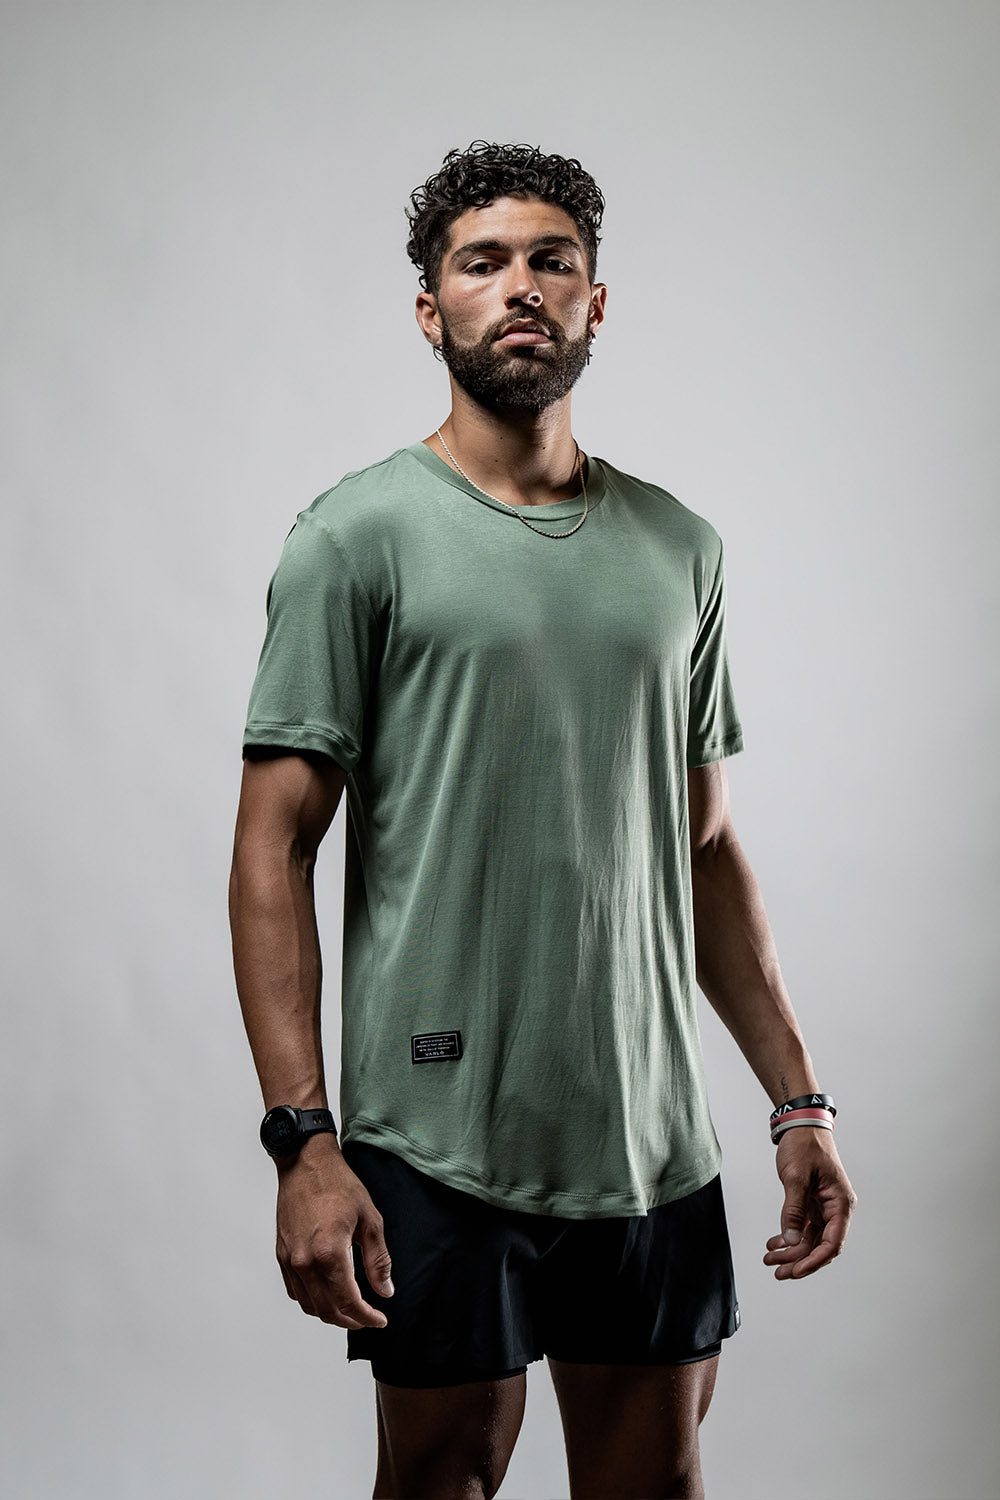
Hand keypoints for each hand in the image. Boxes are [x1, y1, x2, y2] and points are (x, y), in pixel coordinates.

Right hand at [275, 1136, 393, 1327]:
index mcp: (329, 1253)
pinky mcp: (281, 1255)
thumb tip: (385, 1291)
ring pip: (309, 1305)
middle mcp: (304, 1262)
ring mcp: (289, 1260)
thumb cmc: (339, 1185)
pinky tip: (327, 1294)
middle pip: (327, 1311)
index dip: (366, 1317)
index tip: (380, 1320)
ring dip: (330, 1314)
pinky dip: (312, 1300)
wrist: (305, 1163)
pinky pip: (295, 1291)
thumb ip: (378, 1260)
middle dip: (350, 1321)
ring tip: (350, 1310)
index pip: (348, 1302)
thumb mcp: (369, 1219)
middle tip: (368, 1318)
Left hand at [763, 1128, 856, 1280]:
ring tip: (770, 1259)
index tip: (796, 1271)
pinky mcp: (813, 1204)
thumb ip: (793, 1210)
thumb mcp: (796, 1177)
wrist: (800, 1126)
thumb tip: (791, 1239)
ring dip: (791, 1251)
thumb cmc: (804, 1146)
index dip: (814, 1260)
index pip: (832, 1243)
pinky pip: (803, 1228)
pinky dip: (788, 1237)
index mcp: (841, 1203)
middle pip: (820, 1245)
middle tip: (778, 1271)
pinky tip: (774, 1244)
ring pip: (810, 1239)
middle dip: (799, 1260)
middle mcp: (836, 1209)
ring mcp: (824, 1208)